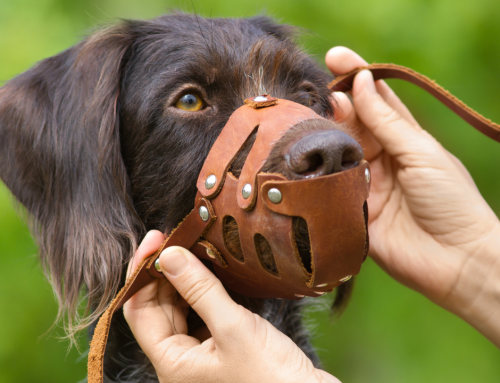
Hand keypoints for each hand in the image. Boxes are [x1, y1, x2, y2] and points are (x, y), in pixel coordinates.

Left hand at [123, 231, 340, 382]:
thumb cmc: (273, 379)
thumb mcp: (233, 328)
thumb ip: (200, 290)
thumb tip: (169, 256)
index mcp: (172, 363)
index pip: (139, 310)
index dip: (142, 273)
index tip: (156, 240)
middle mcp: (181, 360)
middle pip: (157, 307)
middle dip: (163, 272)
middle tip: (176, 237)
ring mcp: (201, 354)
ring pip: (179, 308)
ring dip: (183, 279)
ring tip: (193, 248)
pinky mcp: (222, 346)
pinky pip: (201, 313)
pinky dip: (203, 290)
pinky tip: (212, 271)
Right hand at [325, 47, 499, 346]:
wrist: (456, 260)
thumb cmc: (451, 200)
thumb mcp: (421, 152)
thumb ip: (387, 121)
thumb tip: (360, 82)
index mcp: (402, 140)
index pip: (375, 100)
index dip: (355, 77)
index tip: (335, 58)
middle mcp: (379, 159)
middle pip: (350, 124)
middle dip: (334, 105)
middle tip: (318, 93)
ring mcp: (363, 185)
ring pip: (334, 154)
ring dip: (321, 136)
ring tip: (306, 119)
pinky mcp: (350, 212)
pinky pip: (327, 189)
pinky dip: (315, 174)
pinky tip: (301, 159)